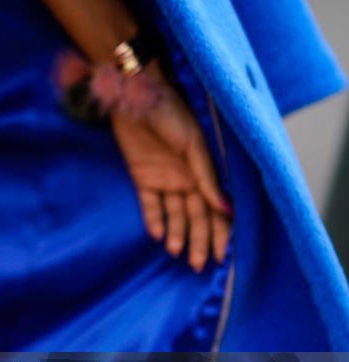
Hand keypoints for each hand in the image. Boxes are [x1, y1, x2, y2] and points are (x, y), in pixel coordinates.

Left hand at [109, 68, 231, 271]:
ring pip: (174, 214)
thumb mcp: (193, 144)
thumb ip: (206, 176)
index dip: (220, 230)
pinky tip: (158, 237)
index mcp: (205, 169)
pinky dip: (154, 220)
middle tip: (199, 265)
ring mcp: (164, 178)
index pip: (216, 207)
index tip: (224, 254)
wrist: (136, 95)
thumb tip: (225, 208)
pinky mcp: (142, 177)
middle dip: (199, 240)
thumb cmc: (171, 110)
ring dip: (177, 234)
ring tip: (178, 255)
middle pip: (196, 216)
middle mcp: (187, 177)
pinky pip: (149, 204)